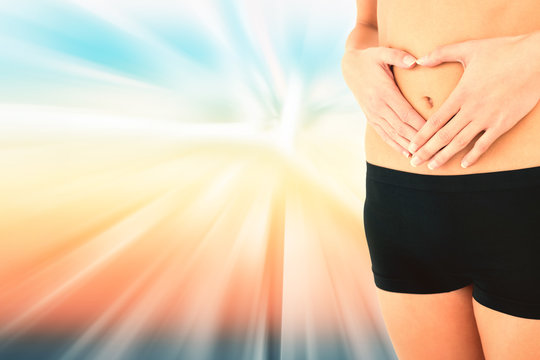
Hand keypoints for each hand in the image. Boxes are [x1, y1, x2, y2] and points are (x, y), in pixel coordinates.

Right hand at [342, 46, 426, 157]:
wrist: (350, 67)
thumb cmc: (370, 58)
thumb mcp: (382, 52)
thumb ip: (399, 56)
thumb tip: (415, 62)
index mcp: (384, 92)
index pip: (406, 113)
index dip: (420, 125)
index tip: (435, 133)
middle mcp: (377, 106)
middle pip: (401, 127)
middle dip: (418, 140)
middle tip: (435, 149)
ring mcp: (373, 114)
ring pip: (393, 134)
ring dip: (408, 146)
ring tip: (423, 156)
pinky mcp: (371, 118)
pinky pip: (384, 135)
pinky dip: (395, 145)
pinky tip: (407, 153)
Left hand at [408, 33, 539, 168]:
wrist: (537, 58)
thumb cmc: (502, 50)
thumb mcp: (468, 48)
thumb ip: (441, 54)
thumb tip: (419, 60)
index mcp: (461, 94)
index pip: (435, 120)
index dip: (421, 135)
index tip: (410, 145)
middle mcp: (472, 109)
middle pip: (444, 136)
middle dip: (426, 151)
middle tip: (414, 162)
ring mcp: (488, 118)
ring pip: (461, 142)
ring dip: (444, 156)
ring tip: (432, 166)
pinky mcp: (504, 123)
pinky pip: (485, 144)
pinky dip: (474, 155)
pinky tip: (464, 164)